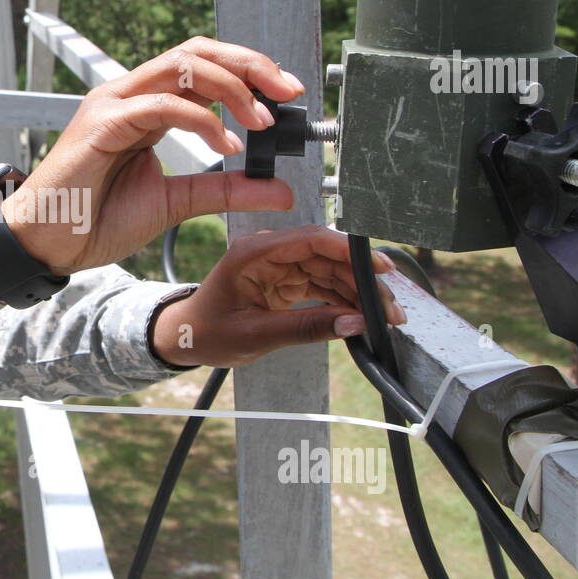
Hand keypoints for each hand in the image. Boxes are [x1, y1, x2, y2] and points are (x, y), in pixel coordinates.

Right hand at [0, 36, 305, 275]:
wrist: (50, 244)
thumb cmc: (97, 219)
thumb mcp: (178, 203)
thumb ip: (226, 190)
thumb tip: (279, 189)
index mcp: (147, 105)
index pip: (204, 65)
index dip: (249, 71)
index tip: (287, 95)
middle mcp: (130, 94)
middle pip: (197, 51)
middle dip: (249, 64)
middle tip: (287, 92)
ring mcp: (113, 104)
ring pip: (181, 65)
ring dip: (231, 87)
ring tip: (259, 122)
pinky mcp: (101, 123)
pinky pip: (160, 105)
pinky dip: (201, 120)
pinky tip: (224, 144)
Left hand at [149, 226, 407, 367]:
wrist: (187, 339)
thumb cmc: (207, 332)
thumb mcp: (255, 335)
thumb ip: (305, 329)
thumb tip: (354, 324)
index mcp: (254, 253)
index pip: (311, 239)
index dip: (349, 252)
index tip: (379, 269)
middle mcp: (269, 253)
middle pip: (327, 256)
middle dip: (363, 281)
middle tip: (391, 308)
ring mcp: (279, 267)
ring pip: (330, 272)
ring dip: (358, 293)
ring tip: (386, 317)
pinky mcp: (285, 282)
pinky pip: (322, 286)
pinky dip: (344, 300)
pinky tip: (363, 315)